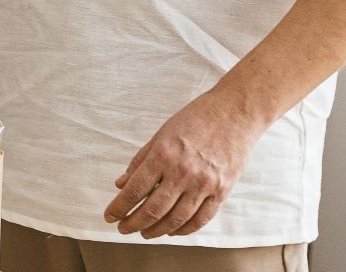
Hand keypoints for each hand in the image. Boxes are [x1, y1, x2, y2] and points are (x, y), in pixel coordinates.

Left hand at [104, 92, 266, 238]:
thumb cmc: (197, 118)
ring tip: (144, 233)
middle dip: (133, 223)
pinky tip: (172, 231)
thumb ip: (141, 160)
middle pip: (153, 209)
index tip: (109, 216)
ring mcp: (204, 184)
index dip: (119, 207)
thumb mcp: (162, 133)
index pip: (134, 190)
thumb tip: (121, 184)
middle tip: (123, 228)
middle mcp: (182, 172)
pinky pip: (200, 219)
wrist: (236, 111)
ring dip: (156, 230)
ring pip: (175, 219)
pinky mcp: (221, 191)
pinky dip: (184, 229)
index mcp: (163, 154)